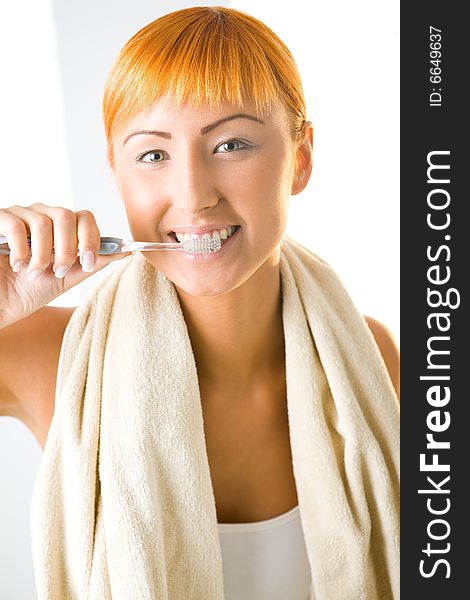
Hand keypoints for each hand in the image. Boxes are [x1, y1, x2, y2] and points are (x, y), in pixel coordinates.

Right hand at [0, 202, 131, 327]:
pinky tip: (18, 266)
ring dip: (42, 255)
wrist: (2, 304)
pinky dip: (21, 251)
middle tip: (58, 271)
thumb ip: (94, 262)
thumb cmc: (30, 290)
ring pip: (44, 222)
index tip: (88, 264)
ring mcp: (19, 216)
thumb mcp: (69, 277)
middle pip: (66, 216)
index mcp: (61, 228)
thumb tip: (126, 251)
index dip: (91, 239)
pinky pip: (16, 225)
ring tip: (34, 272)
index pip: (84, 217)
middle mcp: (41, 216)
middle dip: (67, 249)